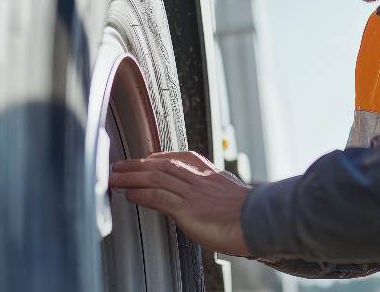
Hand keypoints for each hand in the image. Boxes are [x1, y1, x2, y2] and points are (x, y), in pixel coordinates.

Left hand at [109, 150, 252, 256]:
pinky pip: (160, 197)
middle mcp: (200, 179)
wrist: (263, 222)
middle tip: (119, 165)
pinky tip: (130, 195)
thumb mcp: (233, 197)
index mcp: (211, 174)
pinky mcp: (189, 209)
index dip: (158, 158)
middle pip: (162, 165)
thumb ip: (217, 195)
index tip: (146, 158)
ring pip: (156, 178)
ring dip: (132, 176)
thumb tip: (210, 202)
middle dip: (138, 164)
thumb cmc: (252, 216)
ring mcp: (193, 193)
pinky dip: (143, 194)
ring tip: (115, 177)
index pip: (179, 158)